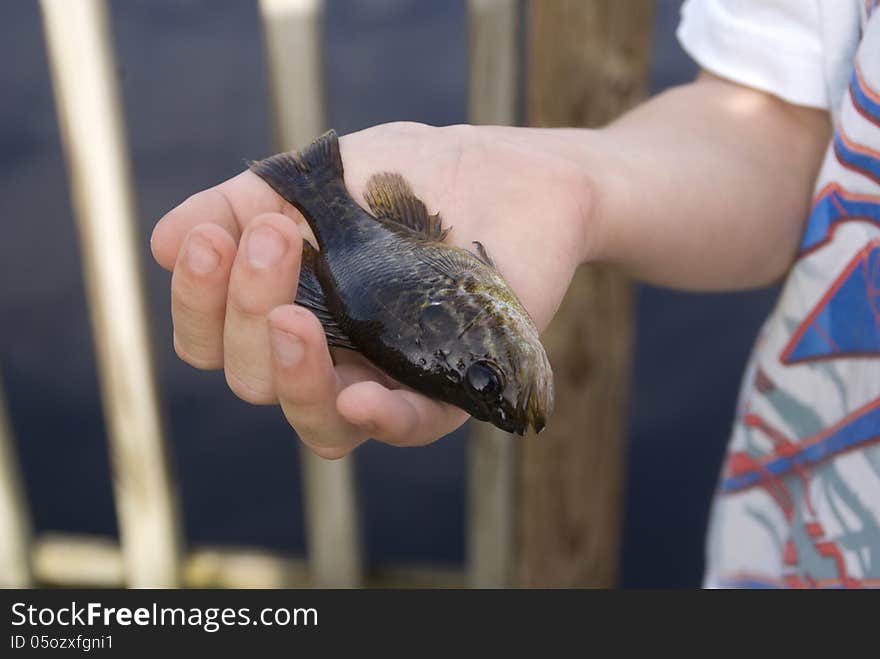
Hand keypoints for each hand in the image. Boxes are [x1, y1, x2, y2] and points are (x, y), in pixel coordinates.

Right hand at [150, 122, 591, 457]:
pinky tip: (361, 397)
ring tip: (294, 318)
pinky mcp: (451, 385)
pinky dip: (382, 420)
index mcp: (286, 309)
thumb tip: (160, 243)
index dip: (198, 301)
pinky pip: (411, 426)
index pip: (214, 338)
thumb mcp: (312, 179)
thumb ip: (239, 206)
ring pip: (318, 421)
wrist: (504, 172)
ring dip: (292, 375)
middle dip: (248, 310)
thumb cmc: (404, 176)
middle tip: (275, 236)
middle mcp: (329, 354)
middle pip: (254, 377)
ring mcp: (387, 375)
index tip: (210, 238)